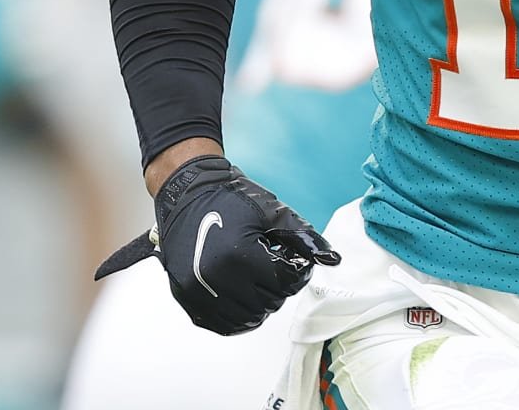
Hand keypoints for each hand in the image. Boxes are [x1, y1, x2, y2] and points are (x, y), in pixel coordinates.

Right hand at [94, 156, 339, 334]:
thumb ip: (305, 238)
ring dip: (261, 303)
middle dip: (280, 287)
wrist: (187, 194)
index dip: (297, 273)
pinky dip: (239, 317)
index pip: (285, 284)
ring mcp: (197, 293)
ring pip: (247, 318)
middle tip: (276, 267)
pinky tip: (246, 298)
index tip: (294, 261)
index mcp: (239, 257)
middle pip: (268, 303)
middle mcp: (215, 280)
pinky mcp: (187, 299)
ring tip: (260, 280)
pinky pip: (221, 324)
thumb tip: (332, 259)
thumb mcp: (273, 213)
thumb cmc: (229, 199)